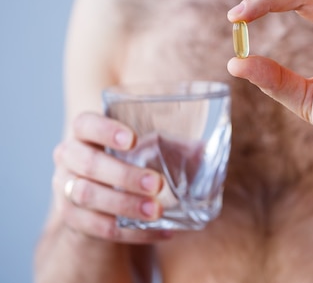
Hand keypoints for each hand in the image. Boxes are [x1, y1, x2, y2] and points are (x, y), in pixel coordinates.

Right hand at [52, 112, 169, 242]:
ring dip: (126, 204)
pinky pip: (98, 228)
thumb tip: (205, 150)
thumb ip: (171, 147)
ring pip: (88, 196)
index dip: (105, 130)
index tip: (132, 139)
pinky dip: (132, 232)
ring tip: (157, 210)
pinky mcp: (72, 220)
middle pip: (88, 163)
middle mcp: (68, 158)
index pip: (85, 123)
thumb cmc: (128, 166)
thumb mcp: (144, 152)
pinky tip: (161, 231)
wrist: (99, 205)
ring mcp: (64, 190)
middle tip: (158, 184)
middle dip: (124, 174)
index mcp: (84, 134)